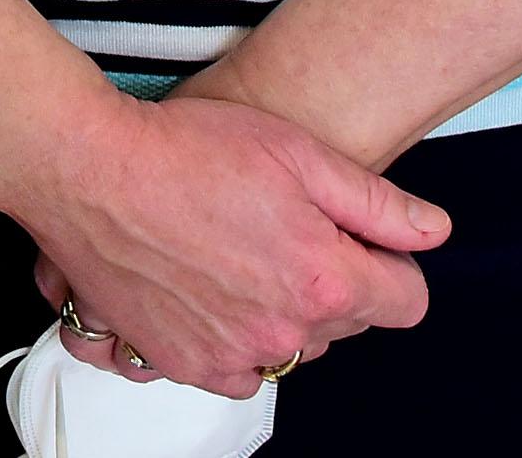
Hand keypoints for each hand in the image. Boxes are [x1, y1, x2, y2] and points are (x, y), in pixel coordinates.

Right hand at [1, 92, 443, 394]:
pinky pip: (232, 372)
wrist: (87, 169)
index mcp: (322, 280)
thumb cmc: (187, 149)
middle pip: (346, 327)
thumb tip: (434, 232)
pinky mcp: (179, 362)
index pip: (406, 302)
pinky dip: (231, 341)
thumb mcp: (298, 152)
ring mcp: (228, 354)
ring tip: (242, 257)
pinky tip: (210, 291)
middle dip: (332, 285)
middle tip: (285, 230)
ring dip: (281, 316)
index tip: (358, 239)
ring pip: (290, 351)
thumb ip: (377, 202)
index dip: (390, 264)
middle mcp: (282, 331)